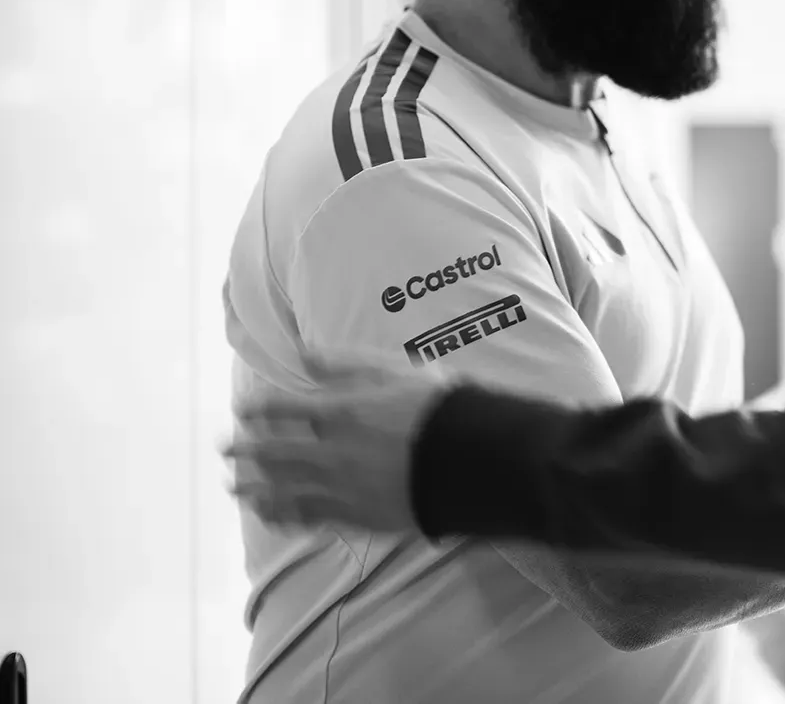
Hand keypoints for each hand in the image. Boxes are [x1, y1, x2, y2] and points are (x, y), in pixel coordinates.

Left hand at [225, 360, 449, 532]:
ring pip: (282, 490)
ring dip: (253, 487)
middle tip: (224, 449)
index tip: (242, 410)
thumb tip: (305, 357)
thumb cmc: (438, 408)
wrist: (471, 460)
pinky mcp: (354, 516)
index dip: (258, 409)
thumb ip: (348, 365)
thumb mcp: (396, 372)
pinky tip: (271, 516)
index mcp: (338, 412)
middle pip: (273, 453)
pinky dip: (283, 516)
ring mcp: (339, 487)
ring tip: (234, 487)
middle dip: (245, 449)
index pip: (282, 409)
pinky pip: (307, 517)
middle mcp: (330, 452)